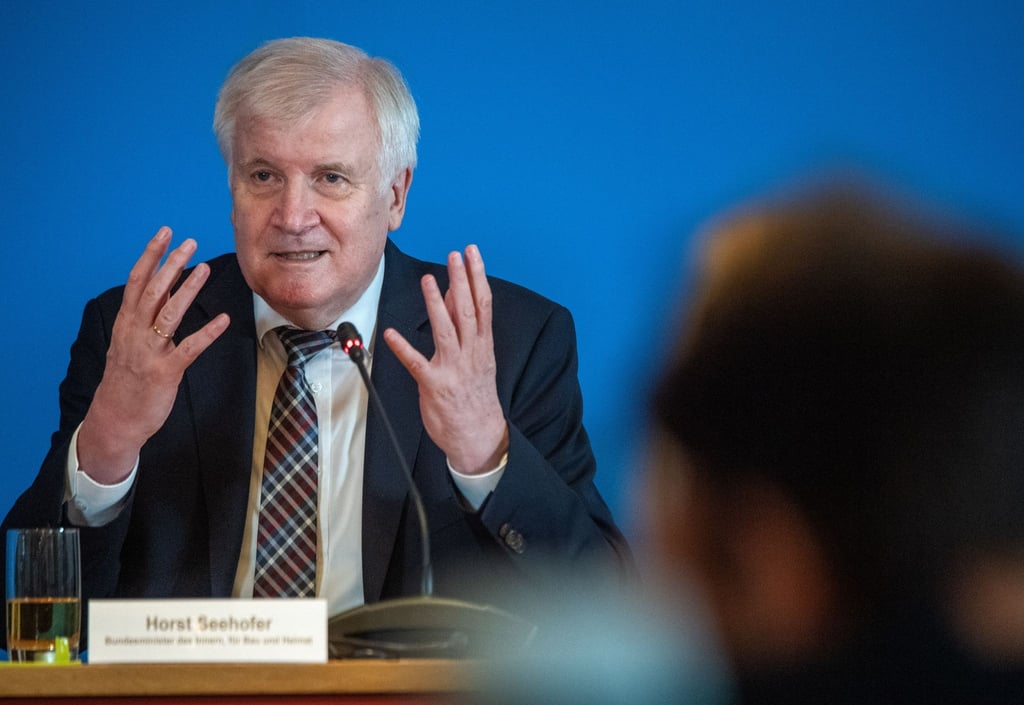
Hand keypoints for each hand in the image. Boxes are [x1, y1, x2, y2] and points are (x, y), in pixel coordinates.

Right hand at [77, 227, 229, 482]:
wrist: (115, 419)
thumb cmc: (126, 380)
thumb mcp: (128, 343)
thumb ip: (144, 317)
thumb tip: (162, 290)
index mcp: (126, 323)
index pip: (137, 281)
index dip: (151, 255)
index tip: (165, 233)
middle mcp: (134, 333)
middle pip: (153, 290)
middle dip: (171, 264)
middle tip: (190, 242)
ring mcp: (149, 352)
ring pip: (168, 313)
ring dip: (188, 289)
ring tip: (205, 268)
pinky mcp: (165, 372)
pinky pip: (189, 348)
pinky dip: (207, 333)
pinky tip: (224, 320)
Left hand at [384, 245, 508, 474]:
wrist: (479, 435)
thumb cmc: (475, 395)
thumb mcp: (478, 359)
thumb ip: (464, 328)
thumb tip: (453, 295)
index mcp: (483, 345)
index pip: (483, 304)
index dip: (478, 277)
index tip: (473, 254)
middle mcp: (471, 353)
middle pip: (467, 311)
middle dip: (461, 281)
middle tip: (455, 255)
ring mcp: (453, 369)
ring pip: (446, 330)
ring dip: (436, 304)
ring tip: (429, 280)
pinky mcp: (434, 385)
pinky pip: (416, 363)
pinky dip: (403, 347)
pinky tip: (391, 333)